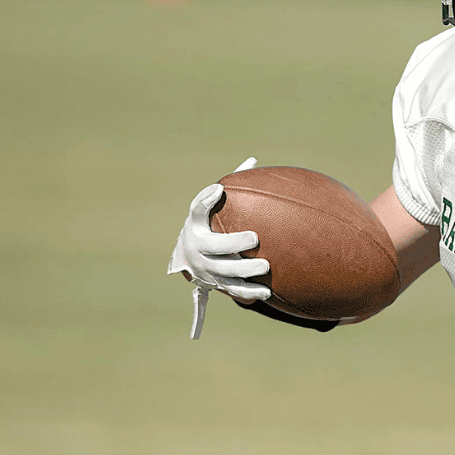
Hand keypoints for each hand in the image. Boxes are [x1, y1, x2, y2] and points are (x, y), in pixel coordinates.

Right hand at [168, 158, 271, 337]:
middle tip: (255, 238)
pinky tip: (267, 292)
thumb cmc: (207, 226)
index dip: (206, 199)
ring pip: (224, 272)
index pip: (197, 210)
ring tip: (266, 268)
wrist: (188, 259)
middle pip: (215, 247)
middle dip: (234, 245)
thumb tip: (253, 160)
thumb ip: (230, 187)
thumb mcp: (211, 208)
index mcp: (196, 226)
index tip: (219, 188)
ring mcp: (206, 269)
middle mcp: (197, 248)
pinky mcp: (215, 284)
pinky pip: (232, 290)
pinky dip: (249, 293)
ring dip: (245, 273)